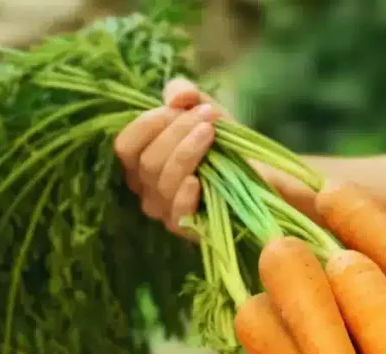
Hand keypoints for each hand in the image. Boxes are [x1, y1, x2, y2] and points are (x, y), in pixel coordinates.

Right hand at [113, 78, 227, 238]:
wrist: (259, 173)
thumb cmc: (222, 142)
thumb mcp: (202, 108)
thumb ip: (183, 92)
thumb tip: (178, 97)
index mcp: (142, 161)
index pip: (125, 147)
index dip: (146, 125)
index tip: (177, 107)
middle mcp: (148, 189)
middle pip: (147, 162)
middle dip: (176, 132)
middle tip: (208, 116)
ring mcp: (166, 211)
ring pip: (163, 183)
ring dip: (186, 152)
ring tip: (211, 133)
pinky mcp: (188, 228)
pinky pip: (177, 213)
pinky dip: (184, 194)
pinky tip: (198, 180)